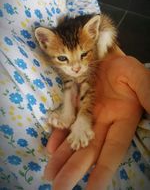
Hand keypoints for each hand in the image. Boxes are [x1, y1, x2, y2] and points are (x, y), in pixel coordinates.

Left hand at [44, 49, 149, 189]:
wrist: (109, 57)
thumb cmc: (128, 69)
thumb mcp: (140, 80)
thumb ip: (147, 95)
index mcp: (122, 119)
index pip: (113, 150)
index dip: (104, 170)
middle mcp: (104, 122)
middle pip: (89, 149)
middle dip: (74, 169)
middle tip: (58, 188)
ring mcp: (89, 114)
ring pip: (75, 139)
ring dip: (62, 157)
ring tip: (49, 174)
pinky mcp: (77, 105)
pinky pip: (66, 122)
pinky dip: (58, 135)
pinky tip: (50, 147)